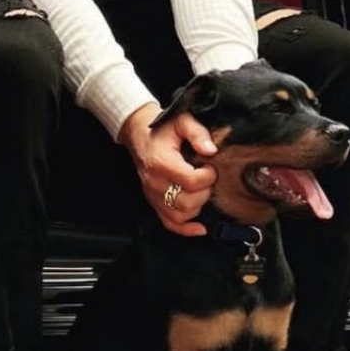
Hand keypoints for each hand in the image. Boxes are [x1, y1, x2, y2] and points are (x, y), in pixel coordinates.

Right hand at [120, 103, 217, 235]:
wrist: (139, 133)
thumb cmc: (161, 128)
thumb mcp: (181, 121)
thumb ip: (198, 133)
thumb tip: (211, 150)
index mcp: (161, 163)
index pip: (191, 182)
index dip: (208, 176)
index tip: (210, 167)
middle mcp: (154, 183)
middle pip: (187, 202)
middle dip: (205, 192)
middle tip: (207, 178)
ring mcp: (153, 195)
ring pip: (181, 216)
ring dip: (198, 206)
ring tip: (201, 190)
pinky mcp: (154, 203)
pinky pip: (169, 224)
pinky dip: (186, 229)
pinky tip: (200, 227)